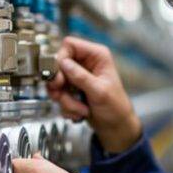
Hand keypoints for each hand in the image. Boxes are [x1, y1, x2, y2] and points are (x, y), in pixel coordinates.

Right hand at [48, 36, 141, 152]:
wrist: (116, 127)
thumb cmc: (116, 107)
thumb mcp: (99, 91)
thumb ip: (80, 77)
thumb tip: (63, 63)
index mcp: (96, 56)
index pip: (69, 45)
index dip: (61, 59)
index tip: (60, 77)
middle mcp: (85, 63)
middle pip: (58, 65)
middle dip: (60, 86)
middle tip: (61, 96)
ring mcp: (77, 77)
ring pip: (56, 83)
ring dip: (65, 100)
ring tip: (80, 109)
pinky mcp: (72, 90)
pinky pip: (59, 95)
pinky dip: (66, 107)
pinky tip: (80, 113)